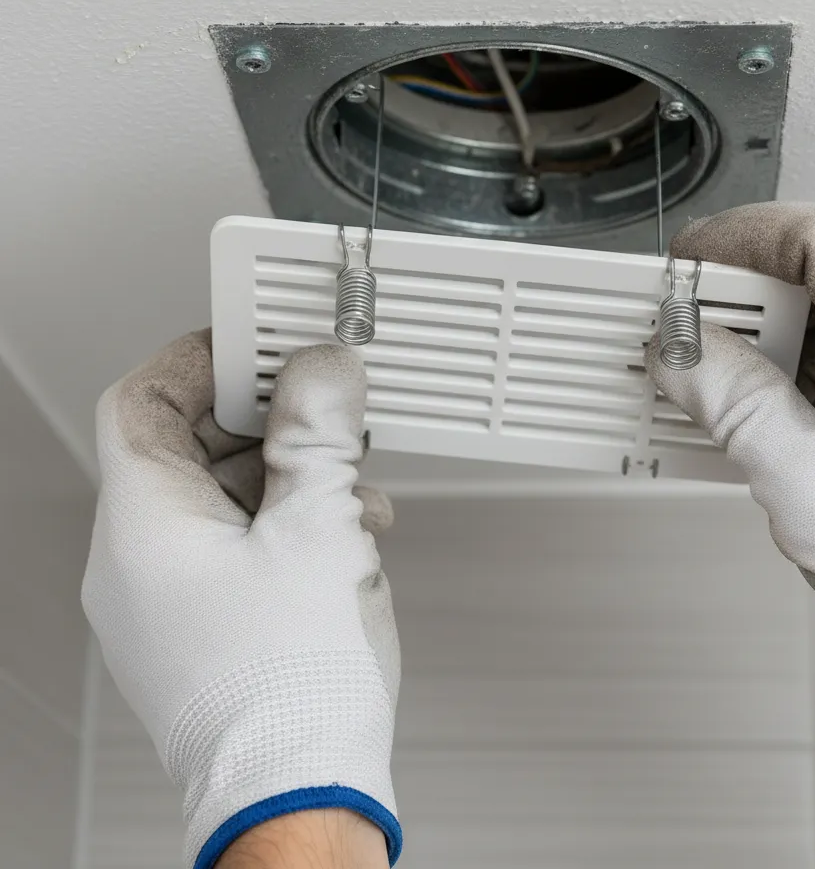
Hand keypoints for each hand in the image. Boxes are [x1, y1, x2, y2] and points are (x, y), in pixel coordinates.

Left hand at [83, 330, 400, 868]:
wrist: (300, 795)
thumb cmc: (291, 688)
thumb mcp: (318, 528)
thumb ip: (318, 435)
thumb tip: (322, 370)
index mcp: (144, 529)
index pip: (140, 404)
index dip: (198, 361)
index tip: (256, 345)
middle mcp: (138, 565)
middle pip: (187, 448)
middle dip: (265, 422)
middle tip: (322, 410)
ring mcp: (166, 603)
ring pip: (220, 499)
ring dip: (288, 477)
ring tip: (351, 485)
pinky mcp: (202, 628)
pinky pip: (234, 546)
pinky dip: (286, 523)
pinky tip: (345, 534)